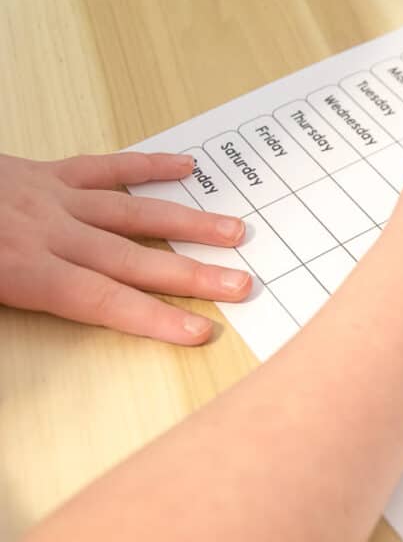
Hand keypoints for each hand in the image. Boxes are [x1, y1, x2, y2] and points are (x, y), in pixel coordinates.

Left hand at [0, 151, 252, 344]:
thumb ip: (6, 307)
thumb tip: (18, 376)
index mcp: (22, 270)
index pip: (102, 300)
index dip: (155, 318)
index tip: (199, 330)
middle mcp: (48, 232)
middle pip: (132, 260)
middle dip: (192, 275)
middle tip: (239, 285)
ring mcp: (52, 198)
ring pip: (132, 213)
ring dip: (187, 223)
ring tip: (233, 231)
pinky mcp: (45, 172)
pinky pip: (104, 167)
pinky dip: (147, 167)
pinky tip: (185, 166)